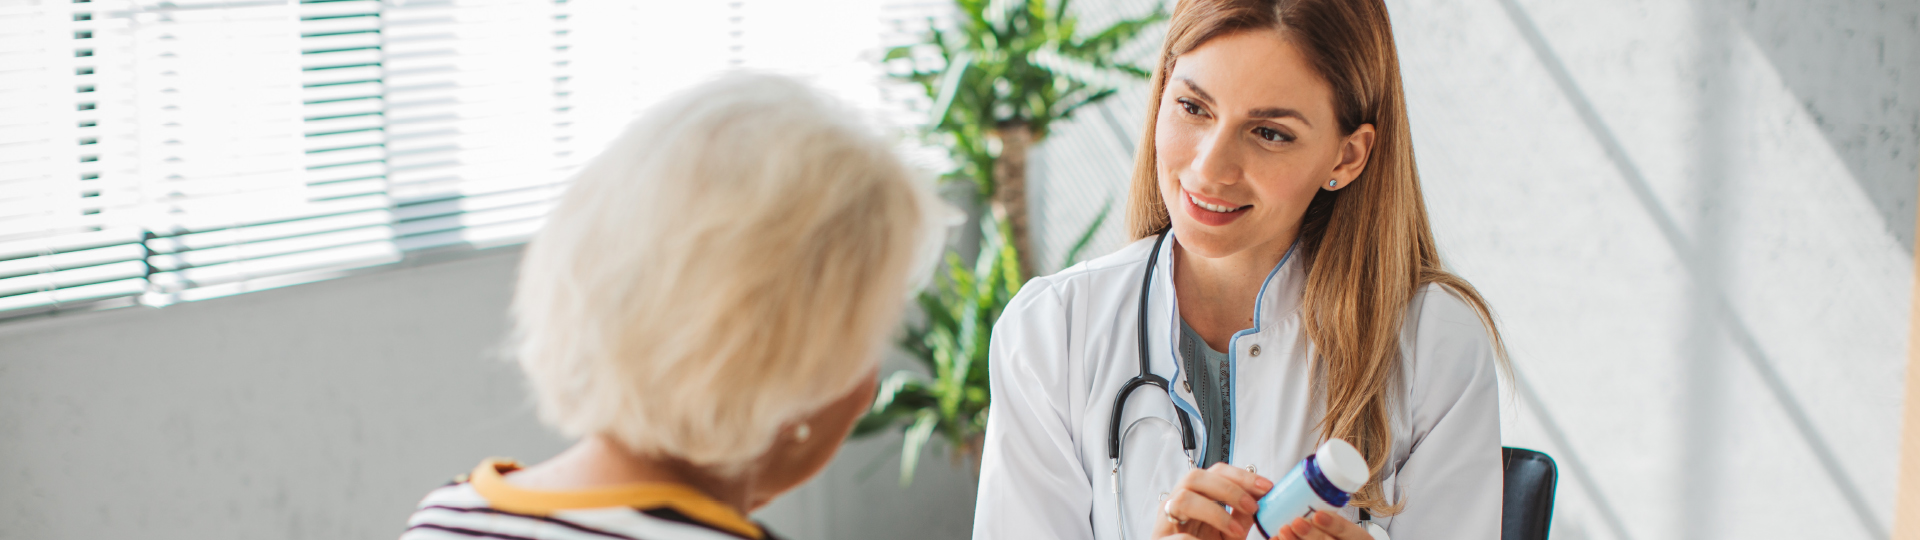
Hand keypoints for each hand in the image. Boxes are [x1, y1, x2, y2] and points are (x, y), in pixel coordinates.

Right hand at [1151, 463, 1272, 539]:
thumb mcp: (1230, 533)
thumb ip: (1242, 516)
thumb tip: (1260, 498)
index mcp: (1197, 497)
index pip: (1215, 472)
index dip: (1242, 476)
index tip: (1267, 487)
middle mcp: (1178, 503)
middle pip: (1195, 476)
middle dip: (1228, 488)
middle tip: (1252, 507)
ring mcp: (1165, 521)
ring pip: (1183, 498)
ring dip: (1215, 512)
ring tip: (1236, 532)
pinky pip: (1176, 535)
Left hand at [1273, 510, 1373, 539]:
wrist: (1329, 539)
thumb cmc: (1337, 536)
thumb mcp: (1344, 527)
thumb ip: (1331, 514)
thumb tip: (1306, 488)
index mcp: (1358, 538)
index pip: (1350, 533)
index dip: (1335, 524)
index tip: (1319, 515)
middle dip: (1312, 535)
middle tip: (1297, 522)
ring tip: (1283, 530)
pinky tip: (1276, 539)